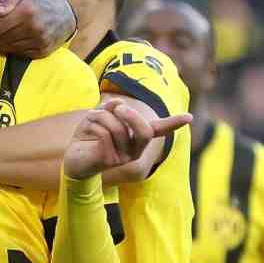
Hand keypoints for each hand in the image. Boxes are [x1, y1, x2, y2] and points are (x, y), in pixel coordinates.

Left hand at [0, 0, 76, 57]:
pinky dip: (8, 50)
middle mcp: (34, 26)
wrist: (63, 16)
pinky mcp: (41, 51)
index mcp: (27, 9)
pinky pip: (18, 53)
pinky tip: (2, 46)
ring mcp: (39, 40)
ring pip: (8, 47)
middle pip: (1, 38)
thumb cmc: (36, 1)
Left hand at [63, 99, 190, 179]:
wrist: (73, 161)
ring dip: (101, 116)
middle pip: (145, 130)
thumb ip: (110, 108)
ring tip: (91, 118)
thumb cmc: (89, 137)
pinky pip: (104, 134)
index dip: (174, 123)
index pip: (159, 130)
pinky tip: (84, 132)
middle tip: (116, 108)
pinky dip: (91, 124)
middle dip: (130, 114)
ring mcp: (123, 157)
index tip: (190, 117)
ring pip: (118, 128)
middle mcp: (134, 150)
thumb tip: (118, 102)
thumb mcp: (100, 116)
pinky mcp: (109, 161)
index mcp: (135, 138)